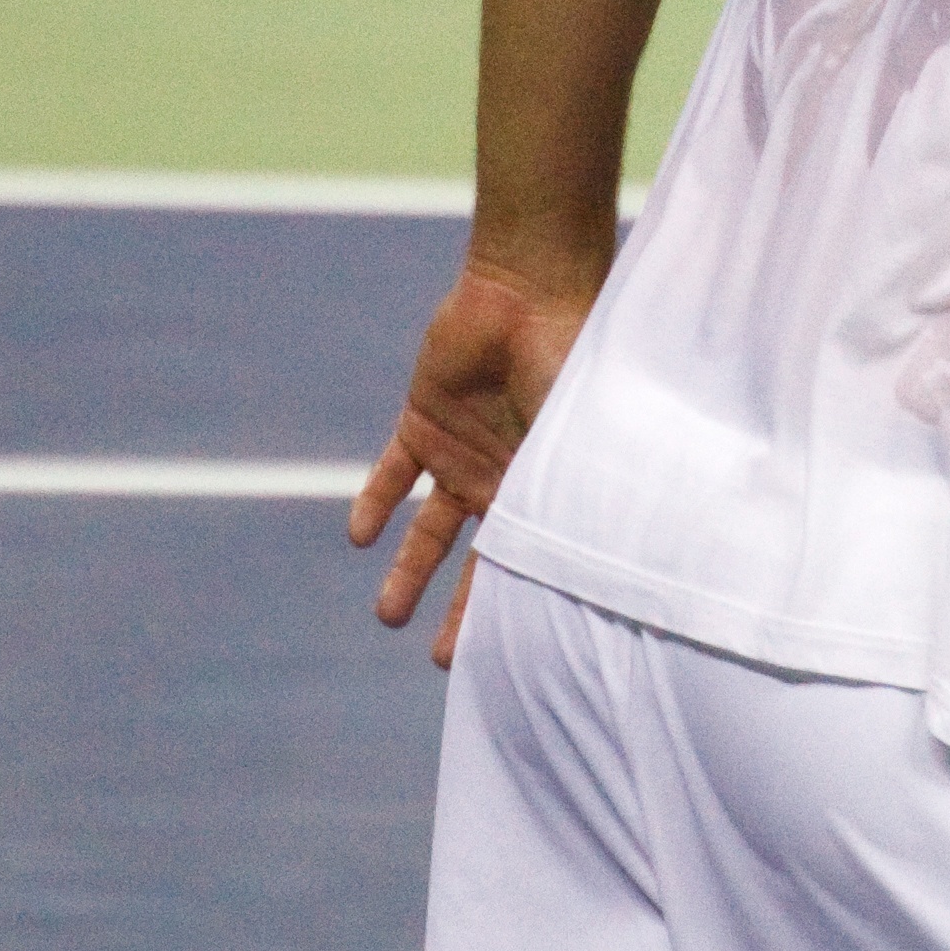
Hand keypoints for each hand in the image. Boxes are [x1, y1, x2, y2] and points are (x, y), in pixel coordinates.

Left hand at [350, 258, 592, 667]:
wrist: (528, 290)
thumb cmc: (570, 357)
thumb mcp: (577, 437)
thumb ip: (571, 491)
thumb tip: (590, 559)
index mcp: (546, 484)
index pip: (525, 558)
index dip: (511, 604)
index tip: (501, 654)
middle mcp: (505, 477)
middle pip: (479, 559)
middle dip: (462, 609)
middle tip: (445, 660)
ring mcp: (463, 450)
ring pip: (430, 528)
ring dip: (409, 571)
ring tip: (388, 617)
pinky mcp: (424, 420)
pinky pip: (395, 472)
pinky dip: (377, 504)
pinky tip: (359, 539)